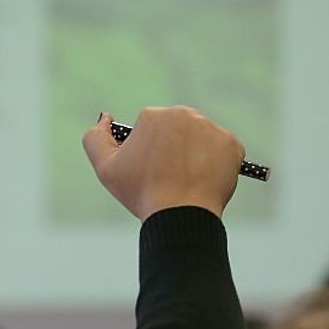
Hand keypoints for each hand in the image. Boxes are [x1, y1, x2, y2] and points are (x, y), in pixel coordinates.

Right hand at [82, 108, 244, 220]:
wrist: (181, 214)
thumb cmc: (142, 193)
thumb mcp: (105, 168)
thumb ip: (95, 138)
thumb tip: (105, 118)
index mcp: (154, 115)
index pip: (150, 129)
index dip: (148, 152)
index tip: (150, 171)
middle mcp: (186, 114)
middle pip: (177, 130)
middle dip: (173, 149)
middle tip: (169, 177)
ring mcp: (212, 129)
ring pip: (200, 140)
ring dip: (194, 154)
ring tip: (186, 181)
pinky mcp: (232, 146)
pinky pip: (222, 151)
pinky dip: (215, 164)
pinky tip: (203, 180)